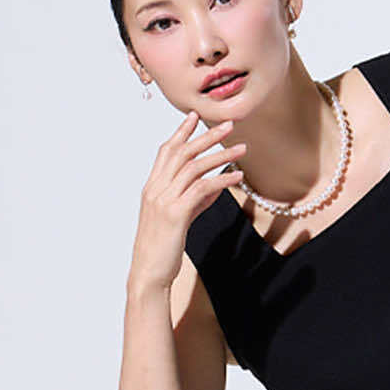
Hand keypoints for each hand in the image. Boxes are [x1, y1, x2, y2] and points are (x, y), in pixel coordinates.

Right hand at [129, 112, 246, 289]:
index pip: (166, 152)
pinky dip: (221, 179)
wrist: (148, 273)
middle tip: (227, 124)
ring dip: (220, 155)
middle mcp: (155, 189)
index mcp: (152, 188)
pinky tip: (237, 176)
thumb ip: (195, 201)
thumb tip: (215, 187)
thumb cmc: (162, 249)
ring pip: (194, 167)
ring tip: (241, 148)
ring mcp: (164, 200)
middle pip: (182, 153)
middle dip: (206, 136)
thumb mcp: (179, 220)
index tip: (195, 116)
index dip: (181, 132)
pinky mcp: (176, 214)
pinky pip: (202, 189)